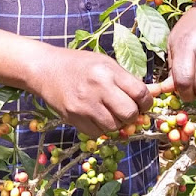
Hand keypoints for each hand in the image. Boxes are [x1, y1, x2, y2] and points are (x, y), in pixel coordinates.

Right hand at [31, 48, 153, 136]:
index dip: (145, 102)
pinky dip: (100, 128)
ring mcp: (84, 105)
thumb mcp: (105, 63)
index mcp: (108, 71)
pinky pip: (97, 133)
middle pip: (129, 114)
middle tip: (125, 110)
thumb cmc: (79, 64)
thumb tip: (149, 98)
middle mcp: (98, 88)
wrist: (46, 69)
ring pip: (114, 127)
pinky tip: (94, 115)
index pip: (140, 93)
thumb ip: (125, 80)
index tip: (141, 103)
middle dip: (131, 115)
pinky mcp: (73, 117)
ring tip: (108, 111)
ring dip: (115, 123)